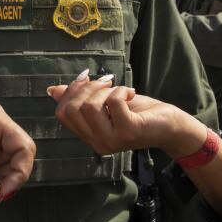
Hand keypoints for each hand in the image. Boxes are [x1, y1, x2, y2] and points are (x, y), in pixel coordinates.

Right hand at [47, 71, 206, 156]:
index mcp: (89, 136)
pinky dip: (120, 90)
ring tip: (119, 90)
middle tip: (106, 83)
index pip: (62, 113)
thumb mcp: (105, 102)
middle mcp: (97, 143)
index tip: (86, 78)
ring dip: (105, 90)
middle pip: (72, 109)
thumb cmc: (138, 112)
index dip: (70, 91)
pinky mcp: (128, 131)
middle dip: (87, 88)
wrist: (169, 125)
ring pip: (89, 106)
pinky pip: (113, 102)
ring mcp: (111, 140)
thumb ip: (81, 98)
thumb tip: (52, 90)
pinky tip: (130, 93)